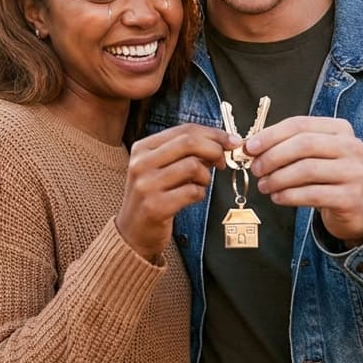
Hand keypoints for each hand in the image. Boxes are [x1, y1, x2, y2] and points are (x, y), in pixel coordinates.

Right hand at [115, 124, 238, 260]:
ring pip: (193, 166)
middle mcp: (141, 163)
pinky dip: (200, 194)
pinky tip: (193, 197)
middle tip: (222, 162)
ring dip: (206, 176)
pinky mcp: (155, 206)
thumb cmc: (152, 197)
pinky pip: (192, 191)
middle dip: (215, 150)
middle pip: (190, 142)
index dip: (213, 133)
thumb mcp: (159, 168)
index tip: (230, 141)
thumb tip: (220, 142)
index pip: (184, 130)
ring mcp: (146, 185)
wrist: (132, 232)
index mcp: (142, 148)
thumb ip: (184, 153)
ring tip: (200, 184)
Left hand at [247, 116, 362, 247]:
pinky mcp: (350, 197)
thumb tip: (251, 147)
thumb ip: (287, 146)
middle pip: (303, 144)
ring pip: (307, 170)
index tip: (250, 147)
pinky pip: (312, 194)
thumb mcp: (313, 155)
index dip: (271, 135)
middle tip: (256, 169)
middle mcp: (351, 146)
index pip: (299, 124)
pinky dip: (289, 196)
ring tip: (264, 186)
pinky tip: (277, 198)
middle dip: (273, 157)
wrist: (356, 207)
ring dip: (278, 178)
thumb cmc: (327, 177)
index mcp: (339, 128)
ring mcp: (354, 172)